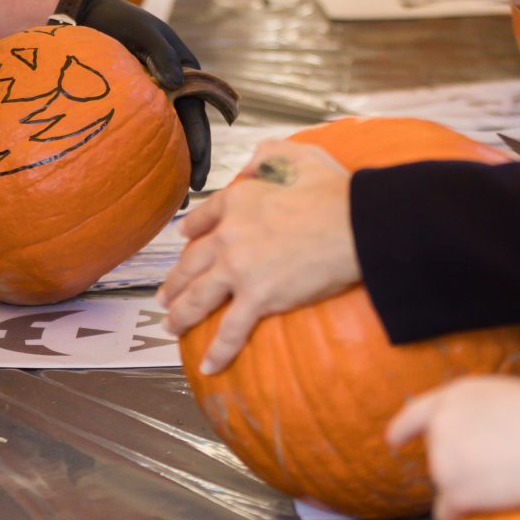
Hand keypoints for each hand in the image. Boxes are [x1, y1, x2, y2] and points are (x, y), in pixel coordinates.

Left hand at [62, 0, 212, 188]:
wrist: (88, 16)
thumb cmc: (120, 21)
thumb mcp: (144, 31)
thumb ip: (162, 53)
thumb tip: (176, 83)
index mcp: (185, 76)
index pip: (197, 118)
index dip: (200, 148)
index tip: (197, 174)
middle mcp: (172, 93)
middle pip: (185, 136)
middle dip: (190, 166)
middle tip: (188, 196)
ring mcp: (151, 101)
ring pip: (164, 140)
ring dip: (169, 170)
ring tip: (169, 203)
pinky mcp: (130, 107)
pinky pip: (139, 136)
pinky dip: (142, 159)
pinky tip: (136, 184)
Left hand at [161, 141, 356, 372]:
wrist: (355, 224)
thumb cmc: (334, 191)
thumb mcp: (295, 155)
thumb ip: (267, 156)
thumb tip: (251, 168)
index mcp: (237, 201)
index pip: (202, 219)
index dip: (191, 233)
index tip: (184, 241)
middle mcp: (230, 235)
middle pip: (191, 263)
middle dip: (174, 282)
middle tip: (165, 295)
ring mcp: (240, 269)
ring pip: (199, 298)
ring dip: (181, 315)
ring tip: (171, 326)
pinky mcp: (259, 298)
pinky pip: (231, 330)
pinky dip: (218, 351)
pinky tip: (208, 365)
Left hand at [387, 376, 519, 519]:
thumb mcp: (509, 396)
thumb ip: (480, 412)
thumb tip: (478, 432)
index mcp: (455, 396)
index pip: (417, 412)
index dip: (403, 427)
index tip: (392, 440)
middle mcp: (441, 425)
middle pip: (438, 453)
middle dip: (458, 462)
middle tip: (499, 463)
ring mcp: (443, 459)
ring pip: (446, 483)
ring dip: (466, 488)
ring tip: (505, 479)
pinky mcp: (452, 492)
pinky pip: (446, 512)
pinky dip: (458, 515)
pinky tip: (479, 510)